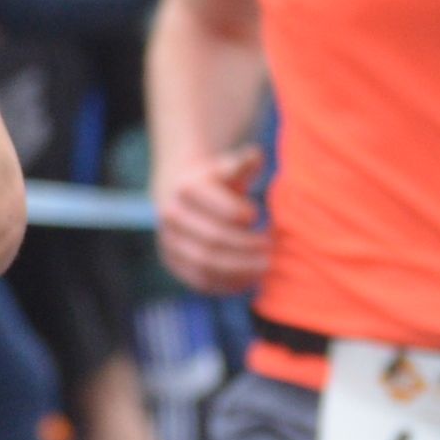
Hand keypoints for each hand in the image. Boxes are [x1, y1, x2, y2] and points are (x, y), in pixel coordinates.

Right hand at [155, 146, 271, 294]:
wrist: (178, 195)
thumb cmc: (214, 182)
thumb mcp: (226, 168)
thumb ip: (241, 164)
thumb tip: (255, 156)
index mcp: (186, 188)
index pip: (220, 209)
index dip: (243, 215)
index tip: (257, 215)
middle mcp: (171, 216)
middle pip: (214, 240)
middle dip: (246, 248)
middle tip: (270, 248)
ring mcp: (169, 242)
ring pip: (205, 264)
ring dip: (240, 269)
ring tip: (265, 267)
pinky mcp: (173, 263)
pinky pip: (200, 280)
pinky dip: (226, 284)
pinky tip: (249, 279)